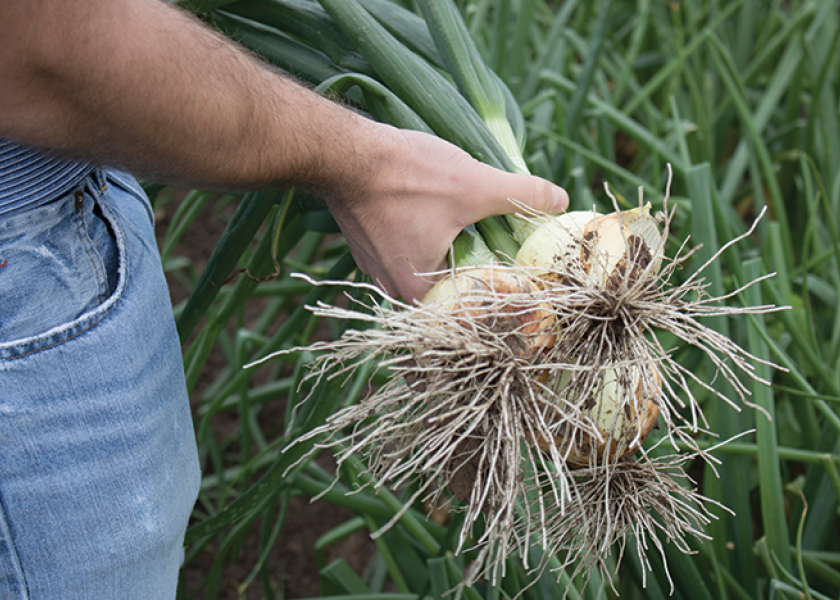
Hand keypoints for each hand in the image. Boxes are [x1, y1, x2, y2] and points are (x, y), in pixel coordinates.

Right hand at [323, 125, 568, 302]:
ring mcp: (376, 268)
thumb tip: (561, 197)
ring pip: (425, 273)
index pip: (465, 313)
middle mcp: (393, 290)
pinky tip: (443, 222)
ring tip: (479, 239)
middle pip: (446, 295)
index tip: (519, 287)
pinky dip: (427, 243)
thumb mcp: (474, 185)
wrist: (345, 152)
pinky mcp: (367, 244)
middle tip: (505, 260)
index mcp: (417, 293)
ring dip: (449, 259)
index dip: (495, 301)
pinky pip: (406, 254)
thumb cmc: (406, 176)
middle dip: (474, 279)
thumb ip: (520, 194)